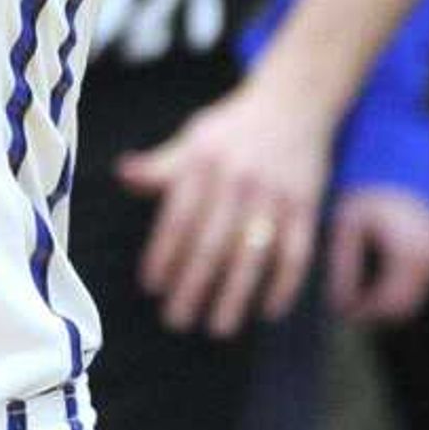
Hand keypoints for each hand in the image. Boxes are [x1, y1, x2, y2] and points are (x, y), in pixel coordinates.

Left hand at [117, 77, 330, 335]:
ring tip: (218, 327)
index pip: (178, 219)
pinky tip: (268, 310)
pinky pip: (296, 252)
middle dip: (193, 287)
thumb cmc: (233, 126)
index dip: (163, 255)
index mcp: (203, 163)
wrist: (294, 102)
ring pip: (252, 254)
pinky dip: (284, 284)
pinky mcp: (306, 205)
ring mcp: (275, 194)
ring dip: (235, 295)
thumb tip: (122, 174)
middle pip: (212, 244)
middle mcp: (238, 180)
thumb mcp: (192, 138)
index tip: (151, 288)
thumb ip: (161, 165)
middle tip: (176, 321)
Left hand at [327, 184, 428, 325]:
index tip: (340, 311)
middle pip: (404, 306)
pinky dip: (397, 286)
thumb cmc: (368, 189)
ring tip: (355, 293)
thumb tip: (336, 301)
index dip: (363, 312)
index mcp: (409, 254)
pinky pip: (419, 282)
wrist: (403, 160)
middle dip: (375, 311)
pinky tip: (372, 277)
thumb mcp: (348, 225)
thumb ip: (343, 265)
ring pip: (413, 296)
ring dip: (386, 300)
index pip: (388, 303)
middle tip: (346, 308)